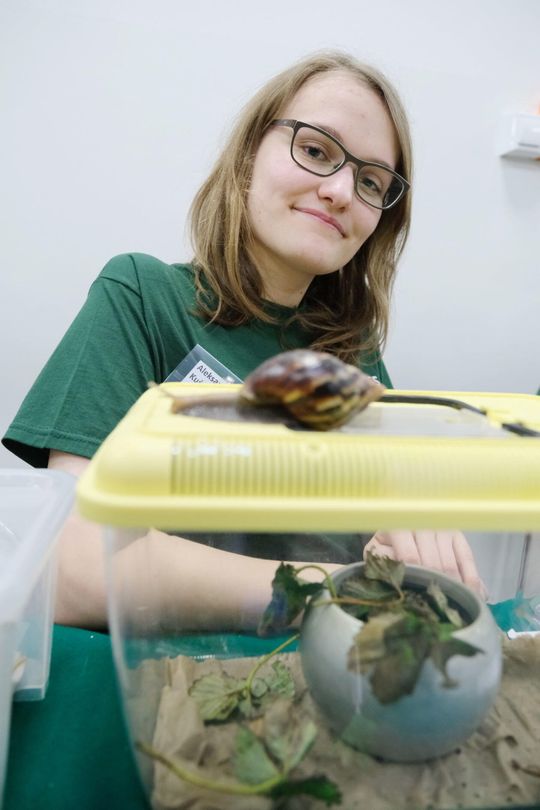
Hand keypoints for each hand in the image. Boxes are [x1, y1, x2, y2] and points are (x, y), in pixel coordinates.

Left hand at [363, 530, 486, 598]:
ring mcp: (442, 529)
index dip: (416, 579)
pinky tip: (475, 597)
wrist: (401, 521)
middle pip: (433, 564)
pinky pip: (467, 559)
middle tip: (436, 611)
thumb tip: (396, 581)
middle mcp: (422, 525)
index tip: (418, 600)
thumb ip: (383, 563)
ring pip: (450, 565)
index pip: (410, 557)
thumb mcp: (378, 550)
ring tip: (454, 610)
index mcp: (398, 528)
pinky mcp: (457, 535)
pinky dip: (472, 580)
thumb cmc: (388, 542)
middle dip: (435, 588)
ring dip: (453, 589)